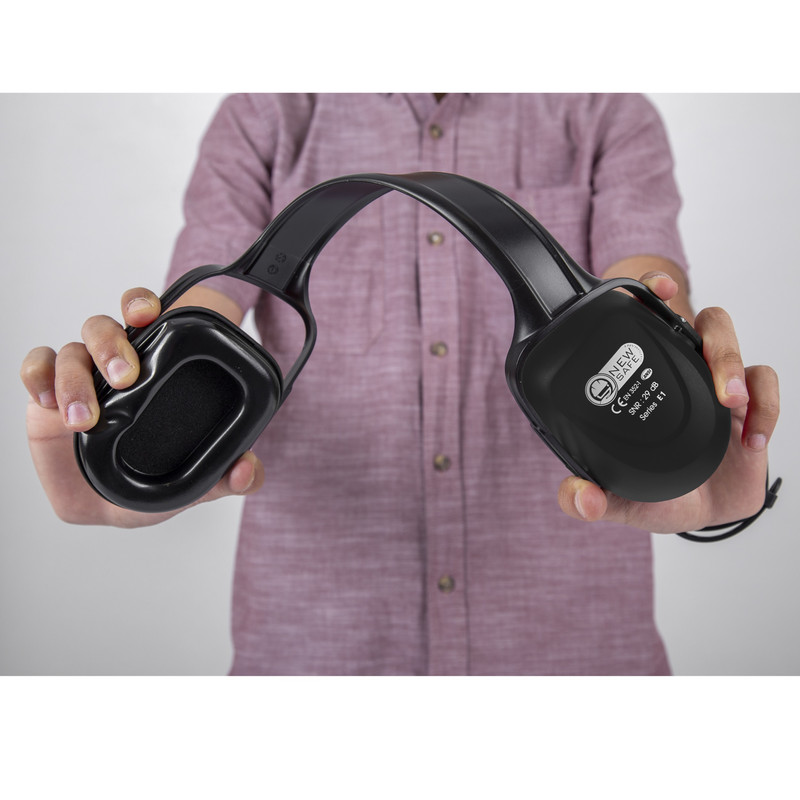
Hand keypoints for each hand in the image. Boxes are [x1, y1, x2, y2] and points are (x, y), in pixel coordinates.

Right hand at [20, 288, 263, 527]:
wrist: (108, 506)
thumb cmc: (153, 477)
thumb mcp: (196, 480)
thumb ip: (226, 476)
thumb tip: (247, 471)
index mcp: (153, 366)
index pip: (143, 317)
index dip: (142, 304)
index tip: (149, 315)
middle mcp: (113, 365)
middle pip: (103, 327)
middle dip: (112, 344)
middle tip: (125, 377)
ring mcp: (79, 378)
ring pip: (70, 350)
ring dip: (74, 376)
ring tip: (85, 418)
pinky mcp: (47, 397)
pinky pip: (36, 370)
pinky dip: (38, 377)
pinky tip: (49, 402)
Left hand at [557, 272, 779, 533]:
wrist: (693, 513)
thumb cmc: (652, 493)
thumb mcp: (614, 497)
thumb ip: (586, 499)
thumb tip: (582, 499)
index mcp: (645, 379)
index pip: (649, 318)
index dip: (653, 291)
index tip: (660, 288)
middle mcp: (683, 374)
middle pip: (705, 326)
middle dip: (713, 341)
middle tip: (711, 380)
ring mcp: (718, 389)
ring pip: (735, 349)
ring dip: (736, 368)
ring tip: (731, 403)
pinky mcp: (751, 410)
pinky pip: (766, 389)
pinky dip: (766, 408)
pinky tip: (751, 440)